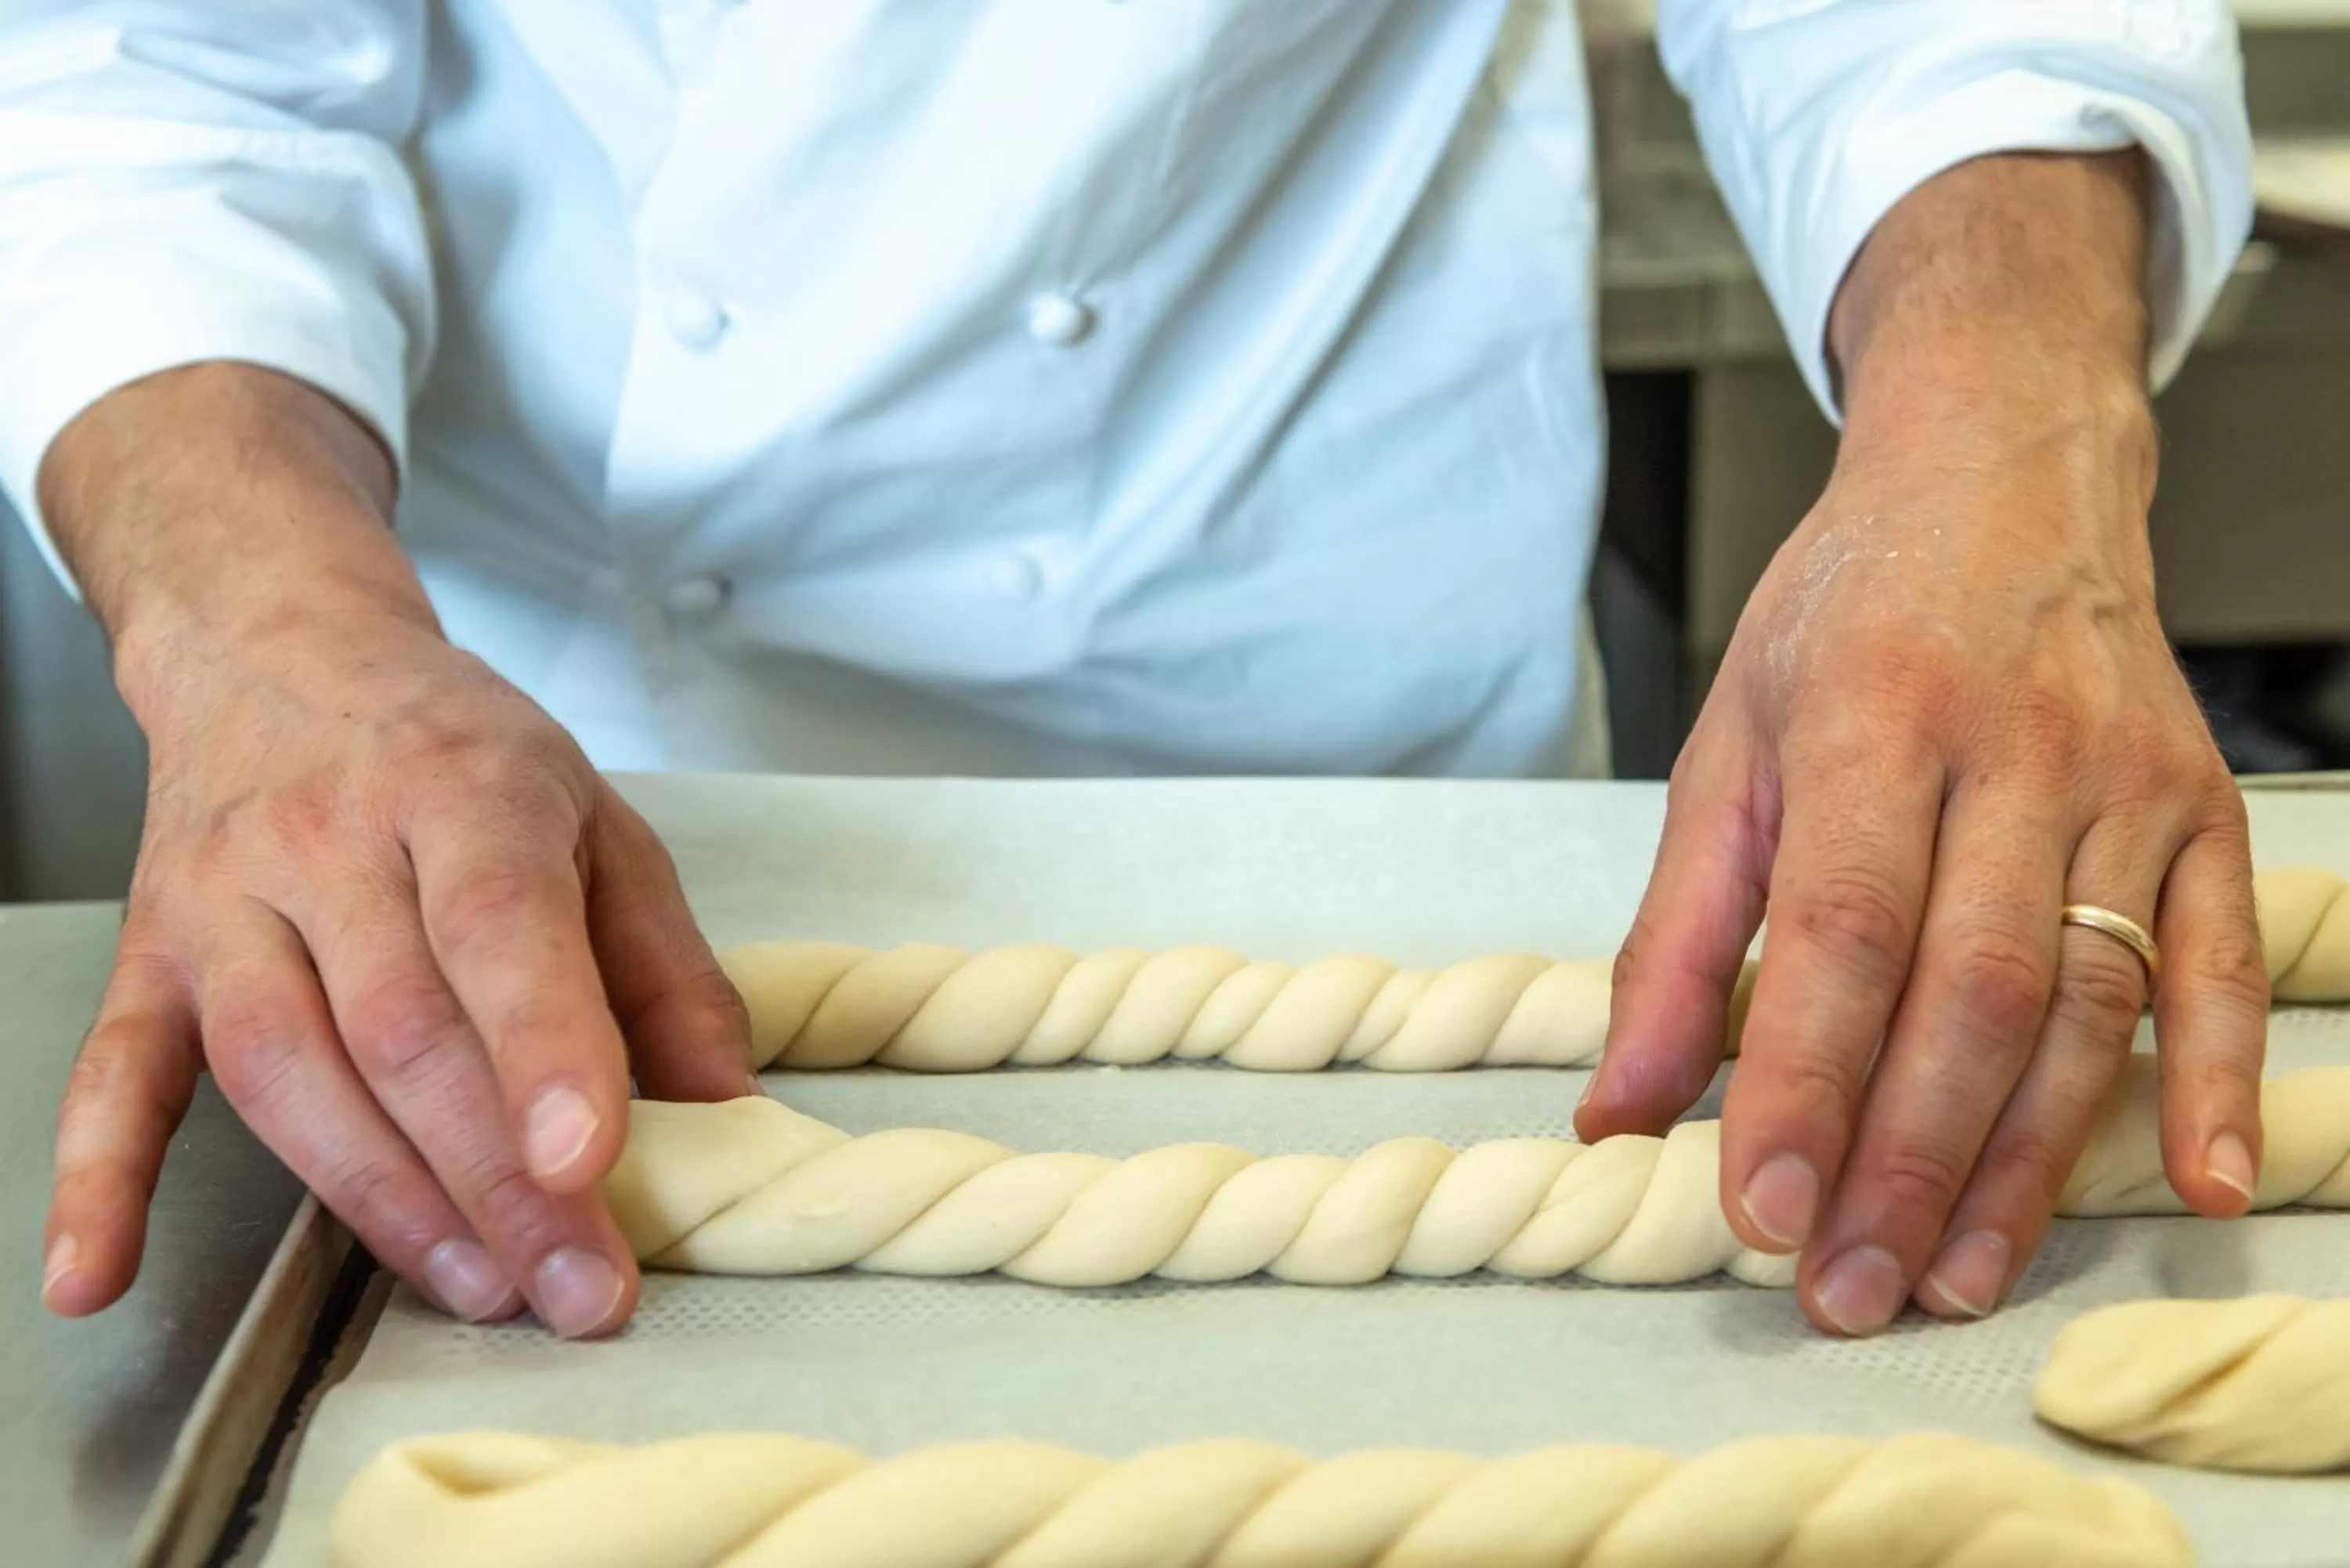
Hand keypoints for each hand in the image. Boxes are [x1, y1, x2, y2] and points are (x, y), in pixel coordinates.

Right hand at [37, 366, 751, 1335]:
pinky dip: (98, 1181)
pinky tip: (97, 1278)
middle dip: (495, 1180)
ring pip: (288, 1072)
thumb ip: (664, 961)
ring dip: (381, 1201)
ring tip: (478, 1287)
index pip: (499, 929)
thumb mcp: (596, 818)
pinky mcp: (152, 955)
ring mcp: (226, 903)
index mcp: (463, 794)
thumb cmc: (456, 750)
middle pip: (403, 1033)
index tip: (589, 1164)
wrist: (279, 649)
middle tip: (575, 1286)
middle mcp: (331, 844)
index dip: (545, 1053)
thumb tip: (723, 1098)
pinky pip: (114, 1074)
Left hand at [1578, 155, 2270, 1333]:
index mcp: (1868, 722)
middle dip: (1903, 1160)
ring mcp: (2122, 785)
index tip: (1755, 1209)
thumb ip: (1674, 936)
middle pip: (1968, 991)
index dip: (1798, 1081)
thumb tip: (1614, 1109)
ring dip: (2024, 1160)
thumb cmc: (1844, 619)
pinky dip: (2220, 1078)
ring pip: (2083, 1001)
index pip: (1838, 931)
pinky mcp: (2202, 811)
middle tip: (1842, 1292)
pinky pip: (2221, 959)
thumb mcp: (1726, 746)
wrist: (2002, 477)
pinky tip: (2201, 1188)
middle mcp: (2010, 755)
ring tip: (1953, 1280)